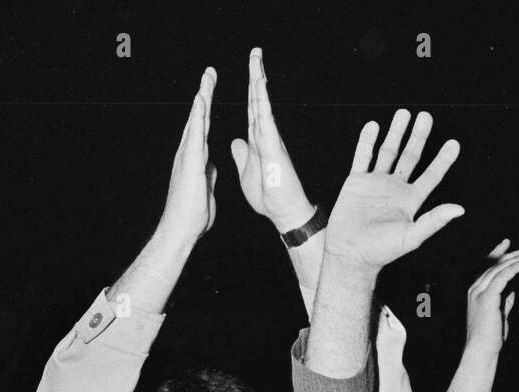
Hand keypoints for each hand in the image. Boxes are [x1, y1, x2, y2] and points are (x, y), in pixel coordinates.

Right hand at [156, 67, 217, 248]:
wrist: (181, 230)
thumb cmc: (192, 215)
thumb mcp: (205, 190)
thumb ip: (207, 175)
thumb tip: (210, 167)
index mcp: (195, 159)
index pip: (203, 129)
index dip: (207, 111)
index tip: (210, 93)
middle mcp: (188, 153)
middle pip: (198, 119)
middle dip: (204, 95)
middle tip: (209, 74)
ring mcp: (187, 156)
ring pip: (196, 121)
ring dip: (202, 98)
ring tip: (207, 78)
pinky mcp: (190, 162)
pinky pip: (195, 134)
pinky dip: (198, 116)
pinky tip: (201, 100)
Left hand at [230, 48, 314, 232]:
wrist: (282, 212)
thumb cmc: (268, 195)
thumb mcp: (247, 171)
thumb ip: (243, 154)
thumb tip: (236, 141)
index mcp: (257, 140)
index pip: (251, 109)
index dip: (248, 90)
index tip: (249, 70)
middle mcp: (265, 135)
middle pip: (257, 101)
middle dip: (255, 76)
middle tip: (255, 53)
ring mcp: (270, 139)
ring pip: (263, 105)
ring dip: (259, 83)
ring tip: (257, 61)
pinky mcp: (273, 147)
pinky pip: (266, 121)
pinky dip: (262, 103)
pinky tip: (260, 88)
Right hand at [322, 109, 462, 271]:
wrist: (350, 254)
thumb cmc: (381, 251)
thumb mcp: (412, 237)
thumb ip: (434, 221)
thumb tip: (459, 209)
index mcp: (410, 201)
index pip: (431, 175)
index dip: (443, 160)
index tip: (454, 143)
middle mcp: (395, 189)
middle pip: (410, 156)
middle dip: (418, 136)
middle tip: (426, 117)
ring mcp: (375, 183)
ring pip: (387, 152)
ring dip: (395, 133)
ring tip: (403, 114)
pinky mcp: (356, 182)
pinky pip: (362, 157)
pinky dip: (367, 141)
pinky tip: (373, 126)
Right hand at [466, 239, 518, 352]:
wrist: (482, 349)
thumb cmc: (491, 334)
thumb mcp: (500, 312)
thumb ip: (505, 299)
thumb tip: (513, 288)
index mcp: (476, 291)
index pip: (486, 266)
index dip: (497, 253)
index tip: (507, 242)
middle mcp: (475, 289)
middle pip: (494, 265)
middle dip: (512, 255)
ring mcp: (479, 293)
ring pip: (498, 269)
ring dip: (516, 260)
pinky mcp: (486, 298)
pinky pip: (501, 278)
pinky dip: (513, 269)